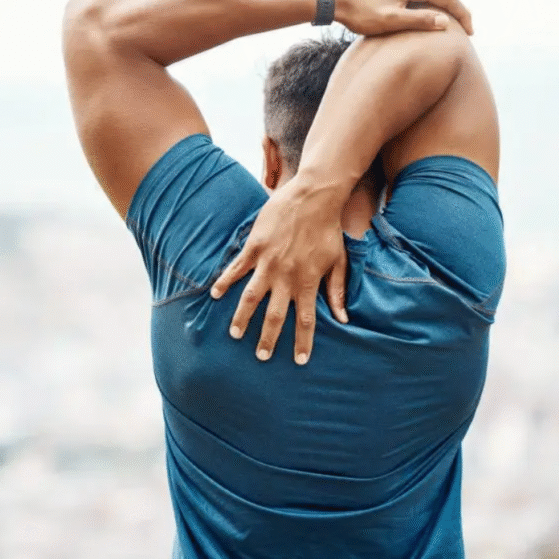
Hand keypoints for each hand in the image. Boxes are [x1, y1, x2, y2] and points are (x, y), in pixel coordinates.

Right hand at [210, 177, 348, 365]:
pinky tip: (215, 294)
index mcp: (307, 282)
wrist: (314, 197)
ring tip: (235, 334)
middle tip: (261, 357)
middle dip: (267, 339)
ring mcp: (268, 263)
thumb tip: (344, 318)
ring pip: (251, 297)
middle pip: (275, 316)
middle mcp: (286, 277)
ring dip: (242, 318)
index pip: (305, 320)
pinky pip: (236, 269)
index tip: (299, 361)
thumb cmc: (328, 229)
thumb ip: (337, 291)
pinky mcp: (255, 247)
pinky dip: (225, 282)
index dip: (302, 342)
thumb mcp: (338, 261)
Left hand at [336, 0, 472, 35]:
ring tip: (448, 21)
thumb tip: (446, 22)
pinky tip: (424, 10)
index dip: (462, 15)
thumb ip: (419, 21)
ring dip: (441, 3)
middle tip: (465, 28)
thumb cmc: (359, 12)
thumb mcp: (390, 21)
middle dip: (455, 9)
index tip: (471, 32)